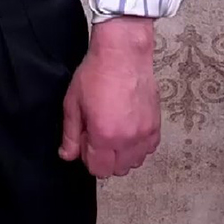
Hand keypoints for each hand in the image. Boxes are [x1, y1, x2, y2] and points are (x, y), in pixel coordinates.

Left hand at [60, 17, 159, 177]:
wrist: (123, 54)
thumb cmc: (96, 73)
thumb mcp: (73, 102)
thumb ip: (70, 133)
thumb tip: (67, 155)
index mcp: (104, 135)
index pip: (98, 169)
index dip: (88, 158)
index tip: (85, 141)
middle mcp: (127, 140)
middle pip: (117, 169)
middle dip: (105, 158)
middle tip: (98, 134)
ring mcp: (145, 134)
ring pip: (134, 162)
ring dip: (123, 154)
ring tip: (114, 130)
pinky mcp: (156, 125)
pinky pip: (148, 149)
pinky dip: (138, 146)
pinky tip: (128, 128)